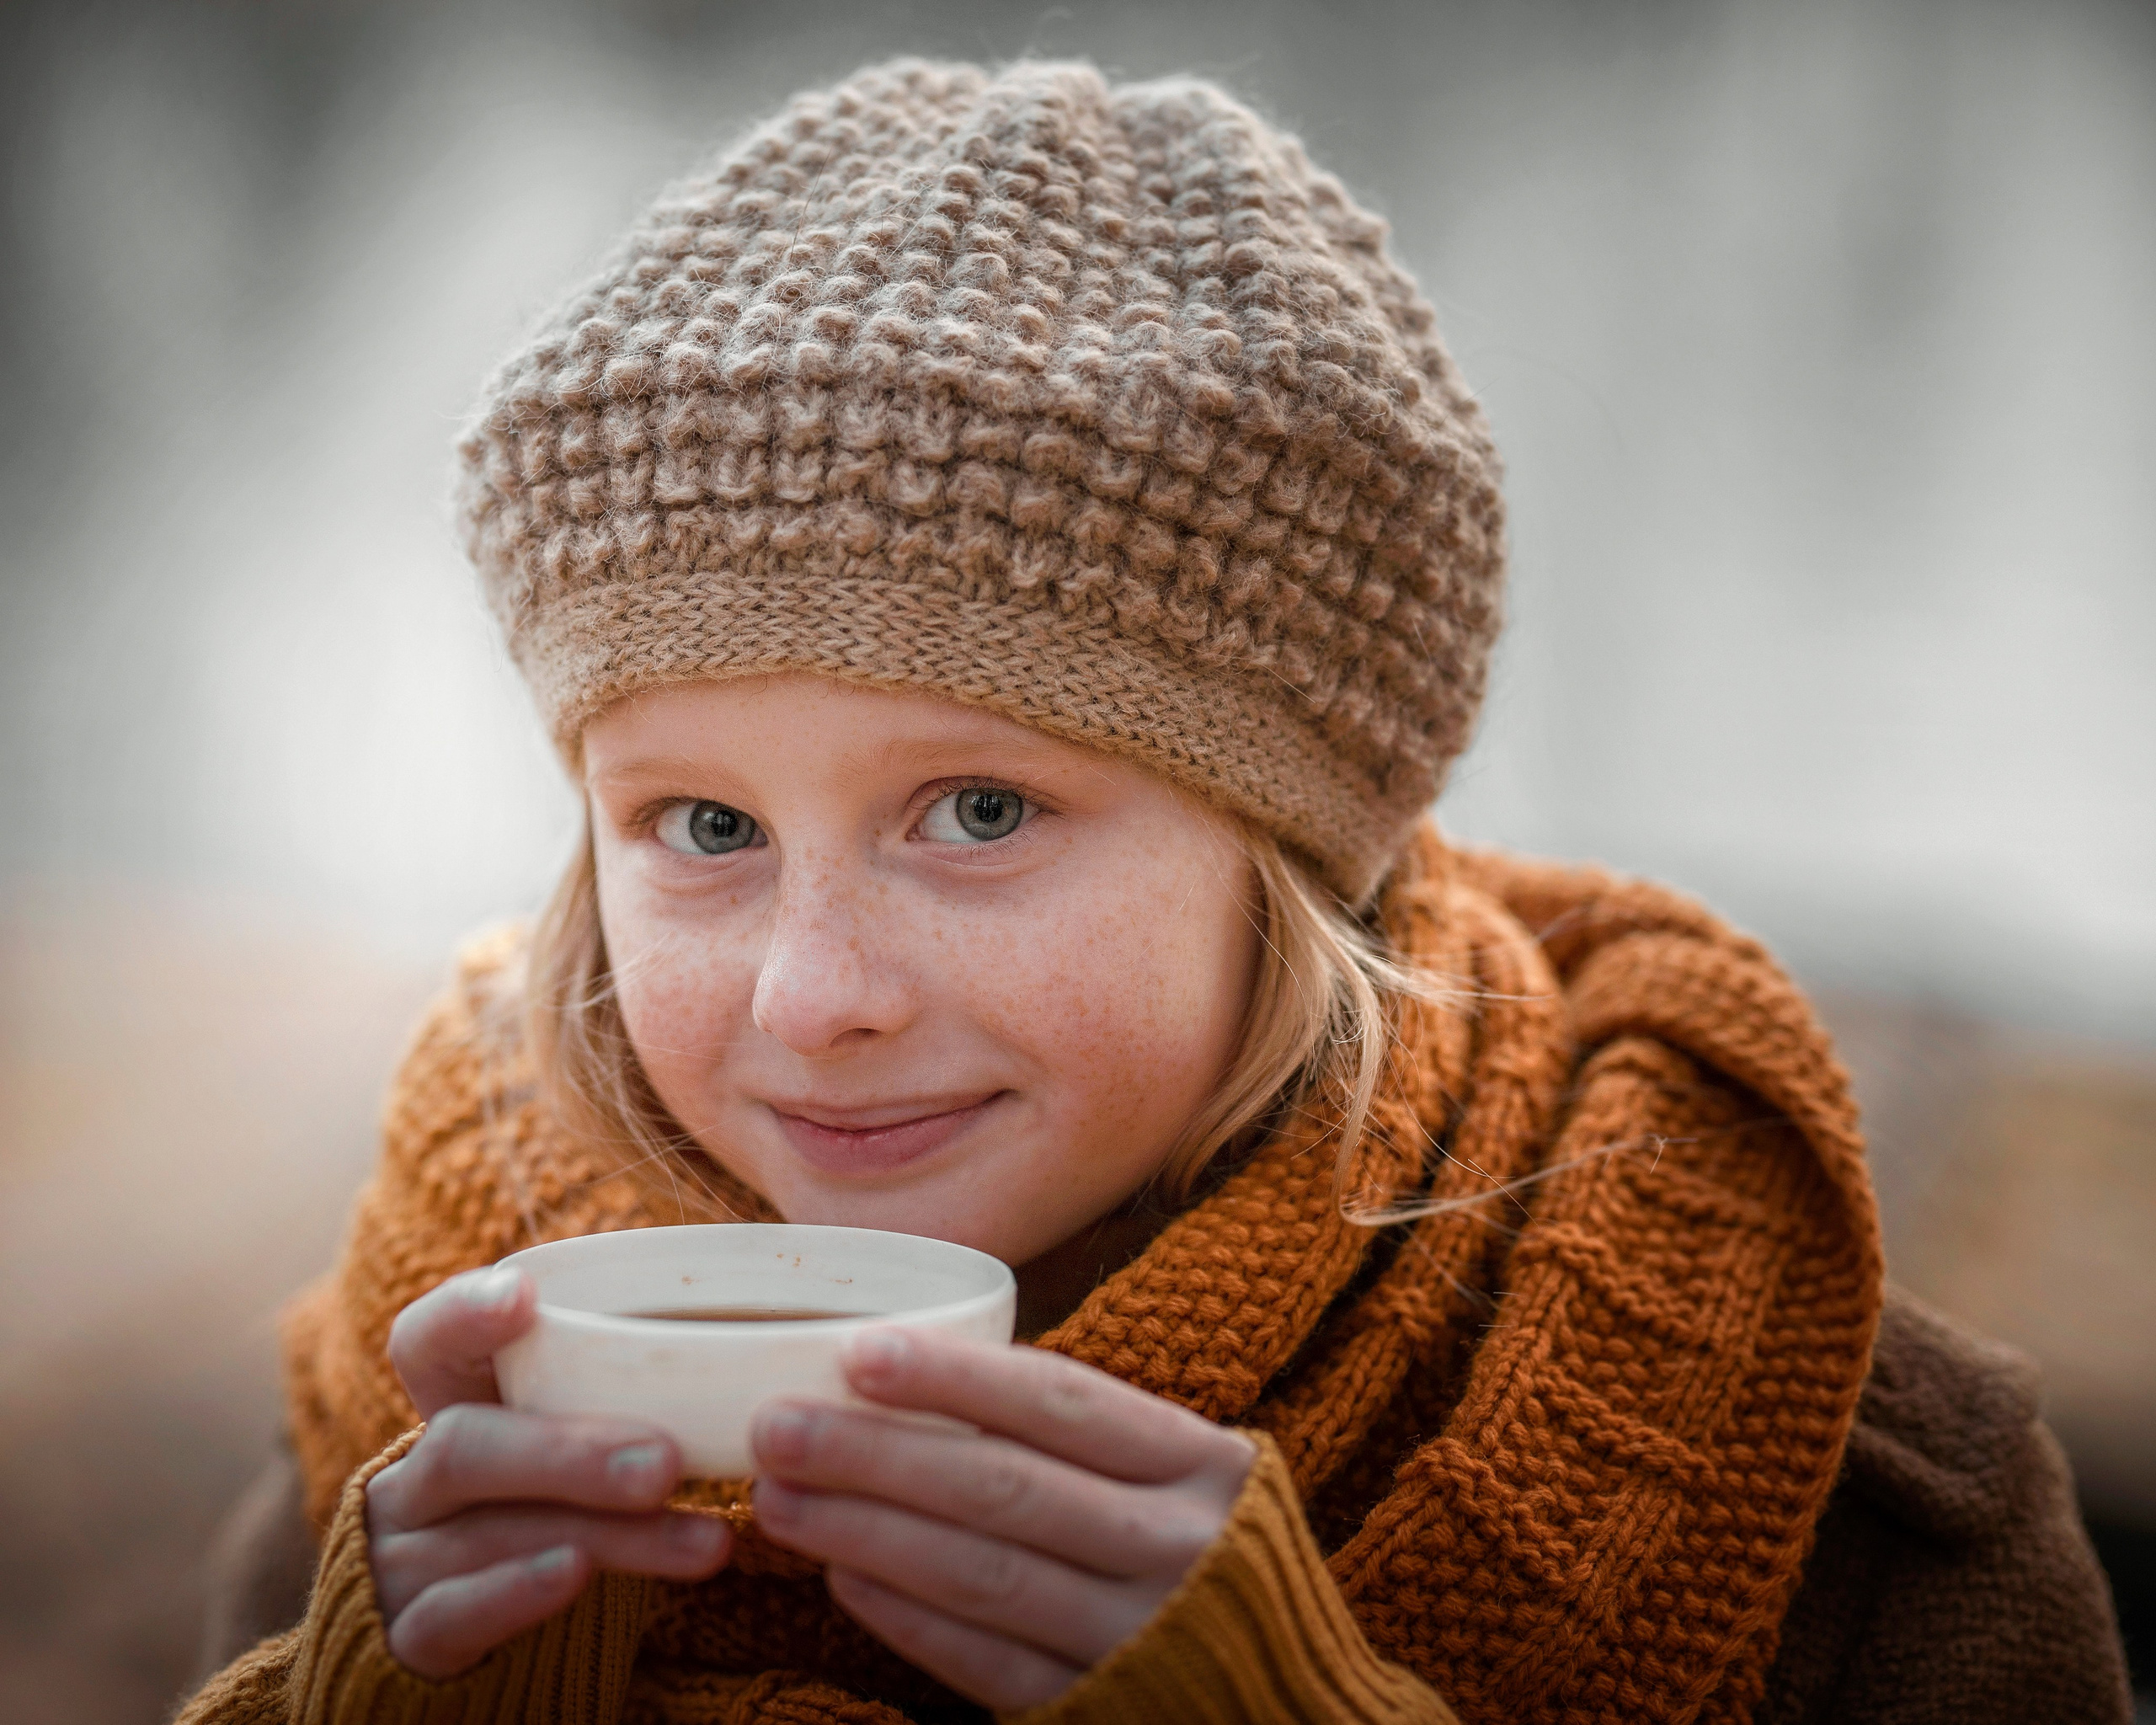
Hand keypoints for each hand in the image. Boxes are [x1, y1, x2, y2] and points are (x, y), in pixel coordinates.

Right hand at [364, 1266, 731, 1678]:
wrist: (493, 1639)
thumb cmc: (560, 1513)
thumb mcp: (580, 1452)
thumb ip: (627, 1402)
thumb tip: (764, 1358)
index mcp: (452, 1411)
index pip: (426, 1343)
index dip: (463, 1313)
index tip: (522, 1295)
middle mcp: (415, 1479)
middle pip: (467, 1442)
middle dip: (571, 1450)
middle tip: (667, 1460)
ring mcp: (401, 1559)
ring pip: (487, 1531)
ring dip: (603, 1533)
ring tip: (701, 1540)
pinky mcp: (409, 1637)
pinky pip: (449, 1613)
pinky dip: (516, 1591)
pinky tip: (577, 1574)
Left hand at [749, 1329, 1256, 1711]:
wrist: (1299, 1710)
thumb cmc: (1207, 1559)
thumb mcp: (1181, 1479)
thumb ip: (1086, 1438)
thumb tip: (920, 1371)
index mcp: (1202, 1464)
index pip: (1063, 1402)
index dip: (956, 1376)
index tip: (859, 1352)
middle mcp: (1179, 1547)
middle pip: (1005, 1487)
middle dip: (878, 1454)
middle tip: (778, 1426)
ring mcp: (1141, 1635)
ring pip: (984, 1574)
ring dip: (869, 1533)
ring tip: (782, 1496)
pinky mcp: (1101, 1710)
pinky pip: (990, 1664)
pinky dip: (910, 1620)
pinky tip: (842, 1580)